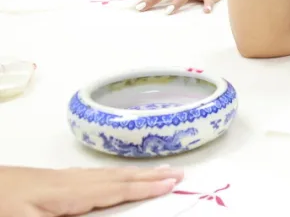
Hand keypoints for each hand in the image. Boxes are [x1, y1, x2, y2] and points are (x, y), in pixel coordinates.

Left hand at [0, 165, 182, 216]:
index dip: (146, 187)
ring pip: (105, 175)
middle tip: (178, 172)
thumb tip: (106, 212)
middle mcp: (68, 183)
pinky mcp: (47, 182)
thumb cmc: (1, 205)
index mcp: (69, 194)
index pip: (116, 190)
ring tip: (156, 171)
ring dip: (133, 174)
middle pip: (116, 178)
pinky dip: (111, 175)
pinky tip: (109, 177)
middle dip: (149, 176)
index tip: (173, 183)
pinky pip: (90, 176)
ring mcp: (57, 180)